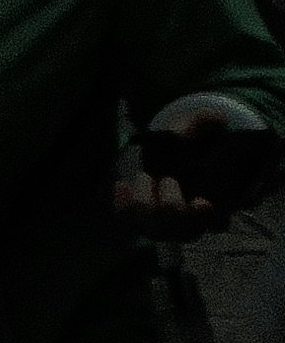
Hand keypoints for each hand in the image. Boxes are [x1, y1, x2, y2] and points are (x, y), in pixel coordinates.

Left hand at [116, 104, 269, 243]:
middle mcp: (184, 224)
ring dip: (146, 199)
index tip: (202, 202)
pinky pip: (124, 217)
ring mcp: (158, 225)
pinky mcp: (133, 220)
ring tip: (145, 178)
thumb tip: (218, 117)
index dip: (205, 216)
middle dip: (171, 201)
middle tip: (168, 180)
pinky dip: (123, 202)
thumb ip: (202, 122)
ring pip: (150, 224)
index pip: (211, 223)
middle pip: (178, 224)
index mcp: (205, 208)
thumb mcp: (188, 132)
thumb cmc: (177, 150)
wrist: (152, 161)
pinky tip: (123, 185)